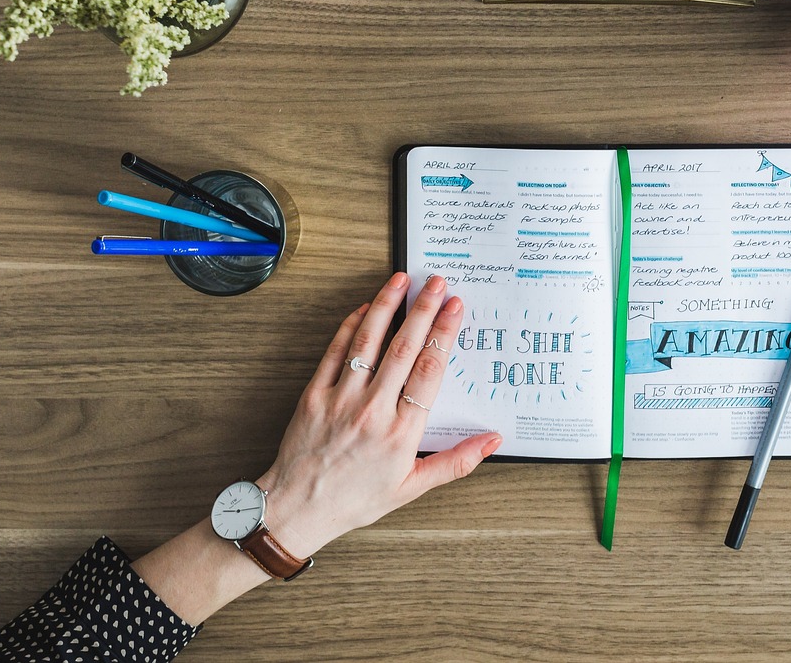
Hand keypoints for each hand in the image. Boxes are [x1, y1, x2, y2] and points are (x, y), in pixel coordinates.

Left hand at [256, 272, 501, 556]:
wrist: (298, 508)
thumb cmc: (355, 499)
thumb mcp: (413, 487)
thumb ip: (456, 461)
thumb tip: (493, 441)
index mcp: (401, 432)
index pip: (429, 371)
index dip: (444, 334)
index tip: (454, 308)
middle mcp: (373, 411)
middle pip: (404, 348)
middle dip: (423, 309)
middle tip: (436, 283)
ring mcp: (341, 400)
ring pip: (368, 343)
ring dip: (386, 306)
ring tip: (400, 281)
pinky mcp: (314, 395)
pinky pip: (335, 353)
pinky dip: (350, 327)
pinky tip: (365, 309)